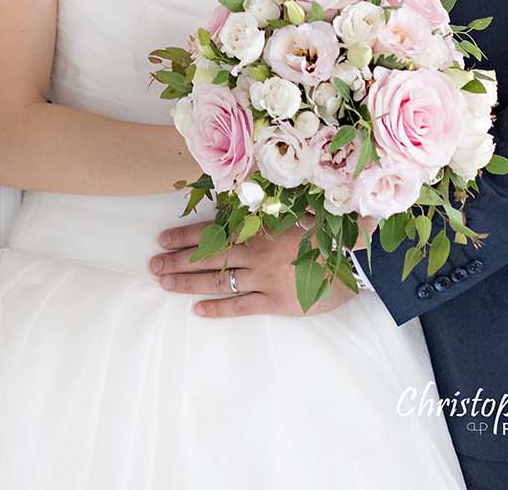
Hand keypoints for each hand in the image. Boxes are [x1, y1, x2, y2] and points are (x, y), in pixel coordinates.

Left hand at [148, 218, 356, 318]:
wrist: (355, 259)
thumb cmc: (326, 230)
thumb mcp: (295, 209)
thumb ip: (267, 206)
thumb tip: (239, 196)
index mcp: (258, 227)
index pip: (213, 231)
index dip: (186, 235)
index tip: (162, 238)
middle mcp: (255, 252)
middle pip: (207, 256)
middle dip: (177, 260)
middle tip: (152, 264)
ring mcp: (263, 278)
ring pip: (217, 281)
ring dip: (188, 282)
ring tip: (164, 283)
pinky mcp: (275, 301)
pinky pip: (240, 306)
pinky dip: (218, 308)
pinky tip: (198, 310)